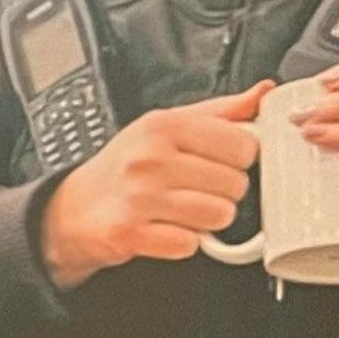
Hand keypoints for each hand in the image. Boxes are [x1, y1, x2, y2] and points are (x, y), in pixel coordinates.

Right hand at [40, 84, 266, 288]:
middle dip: (222, 192)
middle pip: (236, 184)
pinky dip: (183, 243)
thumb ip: (221, 112)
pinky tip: (165, 229)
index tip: (217, 162)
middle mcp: (149, 159)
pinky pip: (190, 244)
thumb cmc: (126, 165)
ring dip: (207, 220)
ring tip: (182, 210)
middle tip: (194, 189)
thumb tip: (265, 93)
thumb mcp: (167, 126)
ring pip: (218, 215)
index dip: (238, 158)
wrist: (73, 208)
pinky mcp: (130, 234)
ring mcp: (138, 197)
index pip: (244, 144)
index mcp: (163, 126)